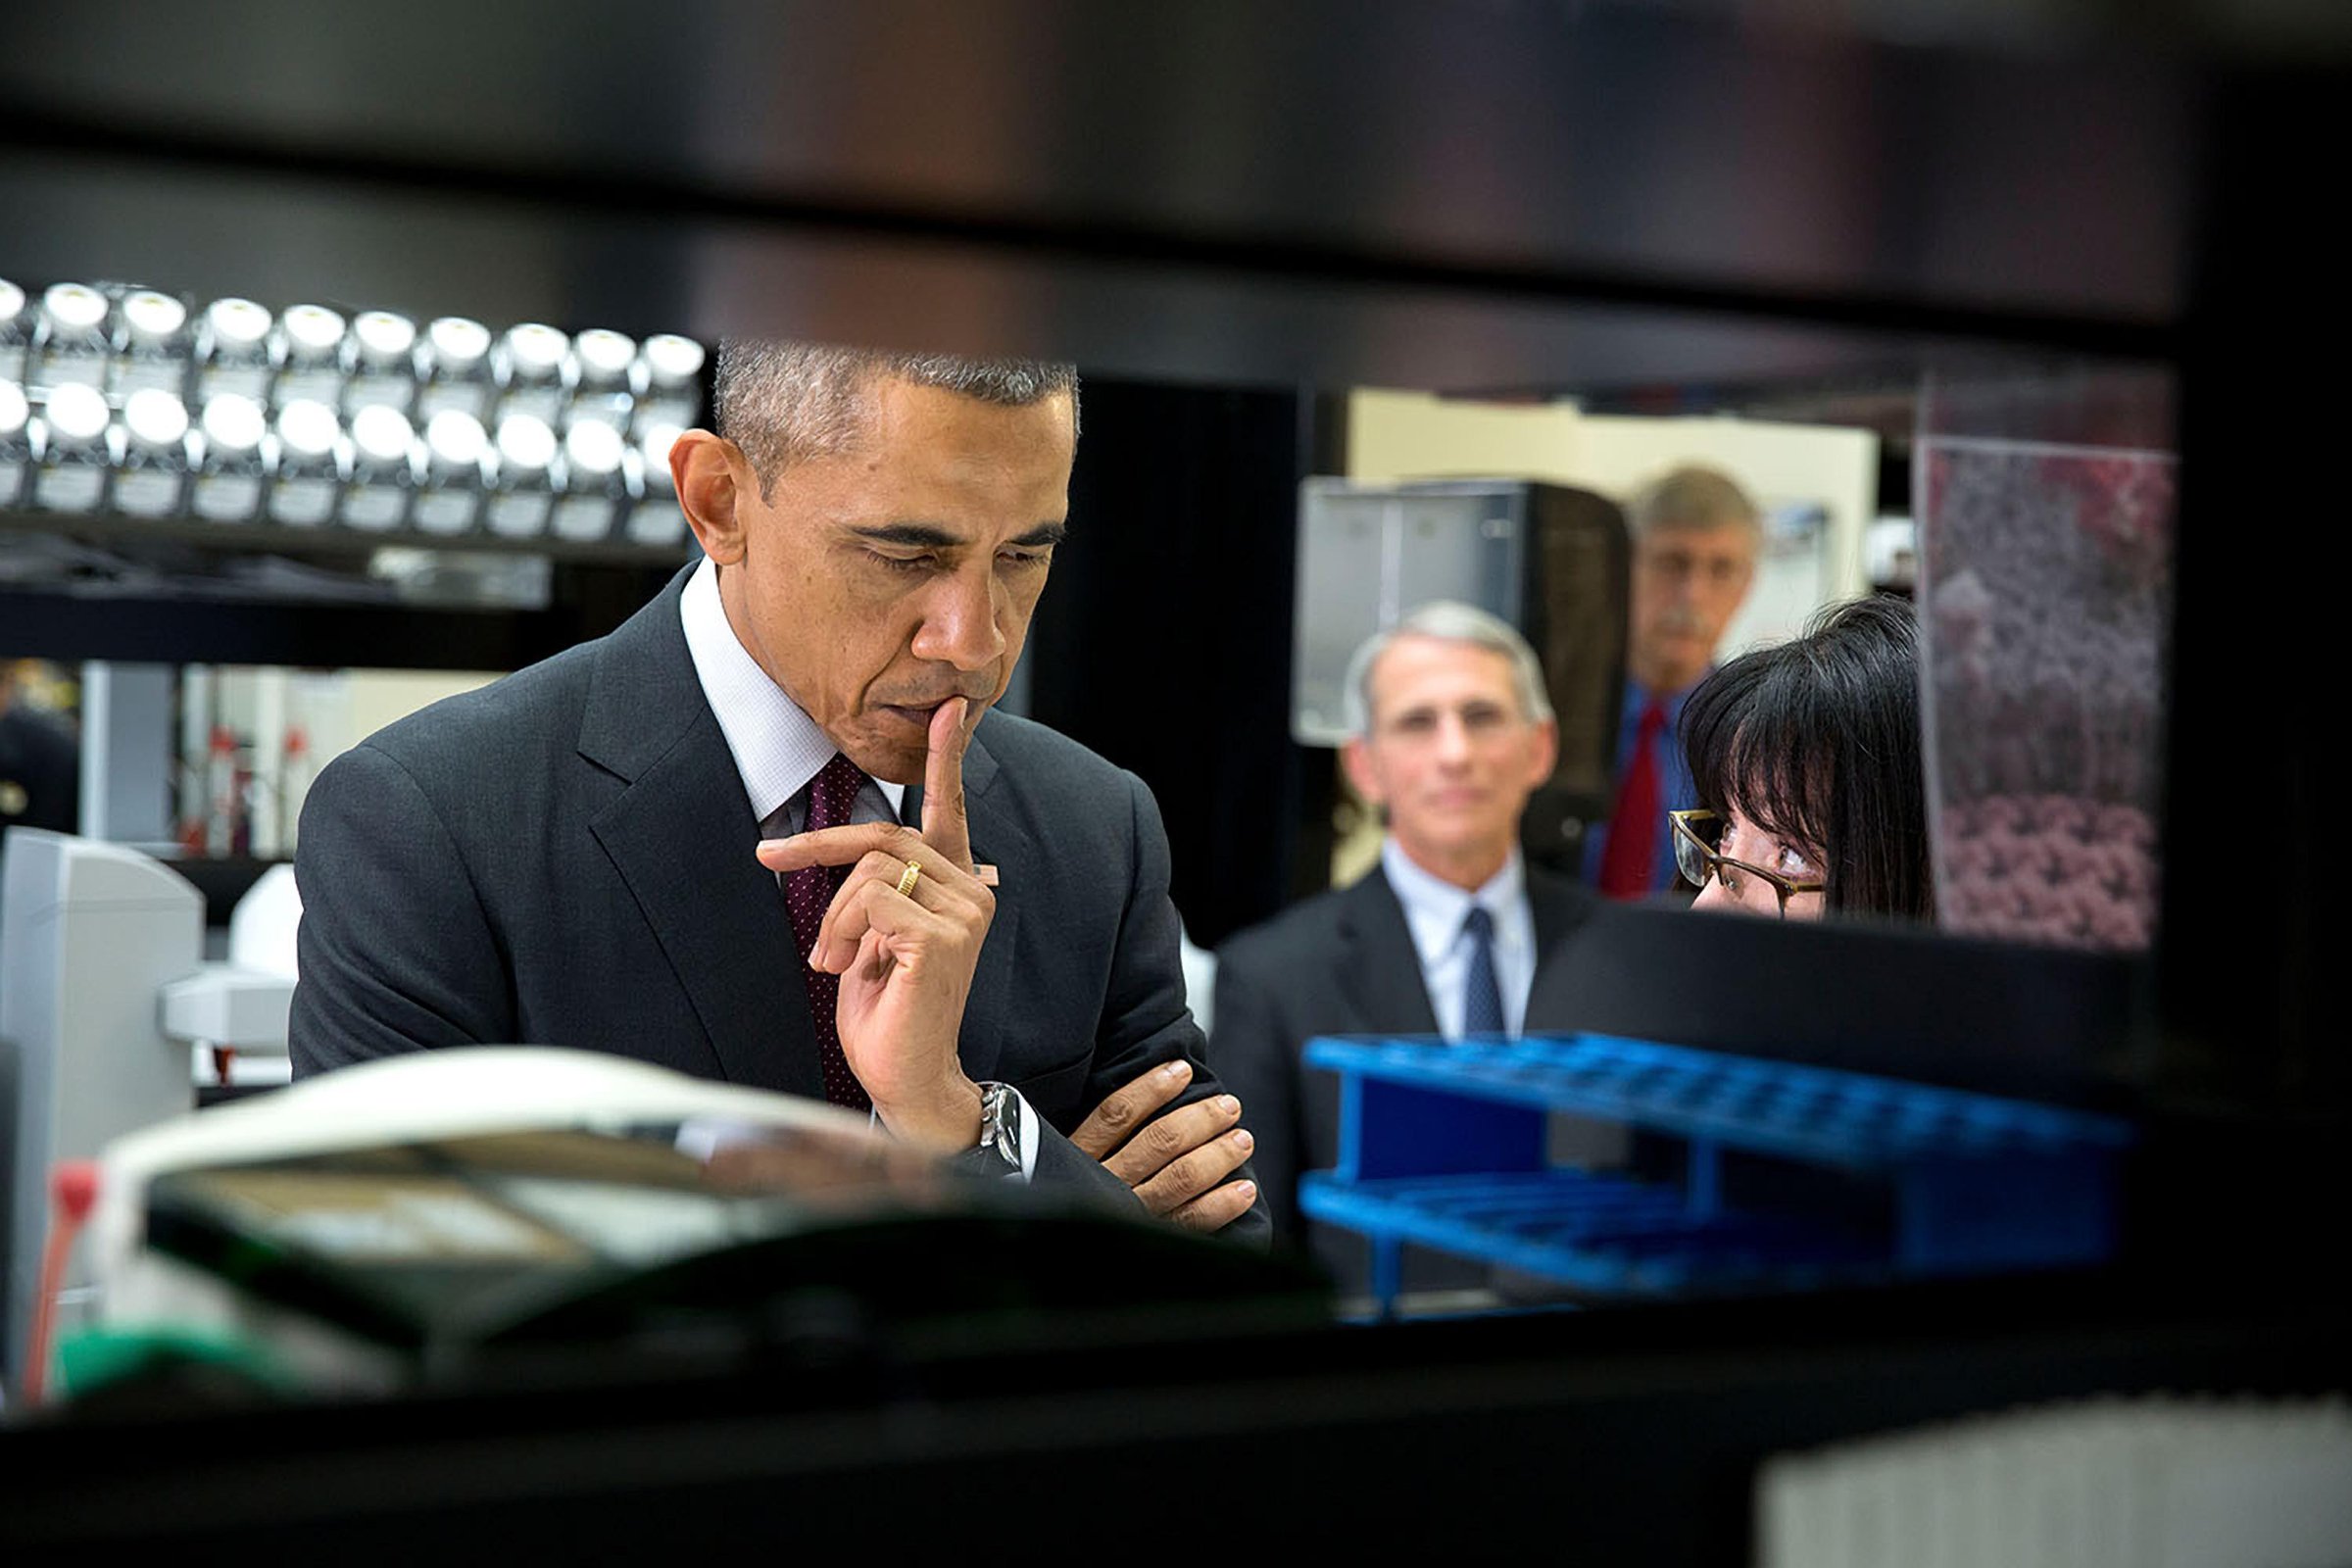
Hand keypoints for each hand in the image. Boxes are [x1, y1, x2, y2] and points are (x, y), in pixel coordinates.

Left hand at [755, 699, 992, 1154]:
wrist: (908, 1079)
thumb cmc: (889, 1015)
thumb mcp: (873, 939)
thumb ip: (879, 892)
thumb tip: (861, 858)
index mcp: (959, 887)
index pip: (949, 811)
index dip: (947, 758)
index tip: (954, 708)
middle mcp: (973, 891)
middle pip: (884, 834)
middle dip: (816, 846)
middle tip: (768, 856)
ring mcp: (965, 913)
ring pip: (871, 869)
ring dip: (833, 914)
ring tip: (835, 959)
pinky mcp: (945, 937)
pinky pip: (870, 900)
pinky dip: (843, 931)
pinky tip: (850, 967)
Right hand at [1071, 1059, 1257, 1231]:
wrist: (1055, 1250)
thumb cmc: (1070, 1194)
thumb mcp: (1065, 1159)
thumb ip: (1097, 1134)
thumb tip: (1153, 1088)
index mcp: (1079, 1158)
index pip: (1117, 1114)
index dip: (1151, 1088)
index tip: (1181, 1069)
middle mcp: (1104, 1184)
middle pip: (1160, 1141)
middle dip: (1202, 1119)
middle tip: (1229, 1106)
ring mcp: (1128, 1213)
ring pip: (1181, 1176)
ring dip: (1219, 1154)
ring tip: (1242, 1139)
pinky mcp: (1149, 1237)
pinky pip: (1193, 1220)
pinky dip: (1223, 1204)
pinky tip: (1244, 1189)